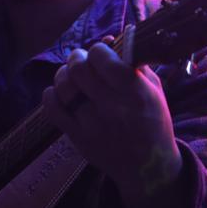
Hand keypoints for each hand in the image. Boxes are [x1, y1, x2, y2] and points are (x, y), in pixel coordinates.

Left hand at [42, 41, 181, 205]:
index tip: (101, 52)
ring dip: (64, 74)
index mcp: (135, 94)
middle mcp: (112, 108)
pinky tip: (60, 92)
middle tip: (81, 59)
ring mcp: (92, 124)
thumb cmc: (154, 123)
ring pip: (63, 87)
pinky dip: (51, 95)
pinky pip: (52, 109)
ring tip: (71, 75)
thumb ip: (134, 63)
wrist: (148, 168)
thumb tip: (109, 39)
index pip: (104, 59)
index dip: (98, 49)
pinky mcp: (77, 138)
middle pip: (79, 69)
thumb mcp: (154, 91)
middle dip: (78, 57)